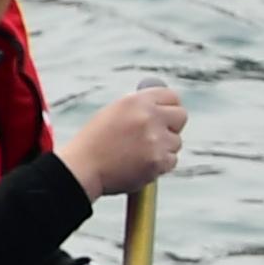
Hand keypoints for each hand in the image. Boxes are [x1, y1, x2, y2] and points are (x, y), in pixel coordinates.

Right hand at [59, 86, 186, 197]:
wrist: (83, 168)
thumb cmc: (94, 143)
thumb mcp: (114, 113)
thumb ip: (139, 108)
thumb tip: (163, 106)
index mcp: (136, 101)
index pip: (171, 96)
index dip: (170, 107)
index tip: (167, 115)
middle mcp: (148, 117)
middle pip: (181, 116)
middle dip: (173, 126)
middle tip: (160, 135)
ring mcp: (155, 139)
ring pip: (176, 142)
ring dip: (163, 149)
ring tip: (138, 154)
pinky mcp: (158, 161)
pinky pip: (171, 161)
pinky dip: (160, 165)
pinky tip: (140, 165)